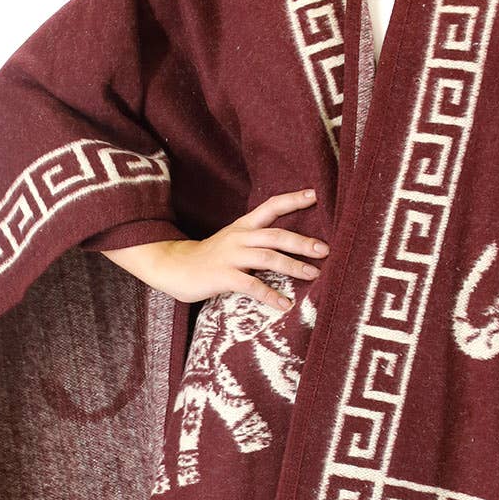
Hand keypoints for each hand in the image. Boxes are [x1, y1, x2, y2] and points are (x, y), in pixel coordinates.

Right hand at [122, 188, 328, 309]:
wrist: (173, 267)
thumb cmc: (209, 258)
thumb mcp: (233, 242)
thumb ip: (256, 241)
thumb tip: (288, 247)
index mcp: (243, 226)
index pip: (270, 207)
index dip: (292, 200)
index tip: (314, 195)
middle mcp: (239, 237)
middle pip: (276, 234)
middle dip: (302, 242)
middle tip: (325, 250)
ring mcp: (230, 256)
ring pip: (268, 257)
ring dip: (293, 266)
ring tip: (314, 275)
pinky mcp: (222, 276)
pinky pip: (251, 285)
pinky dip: (270, 295)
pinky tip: (284, 304)